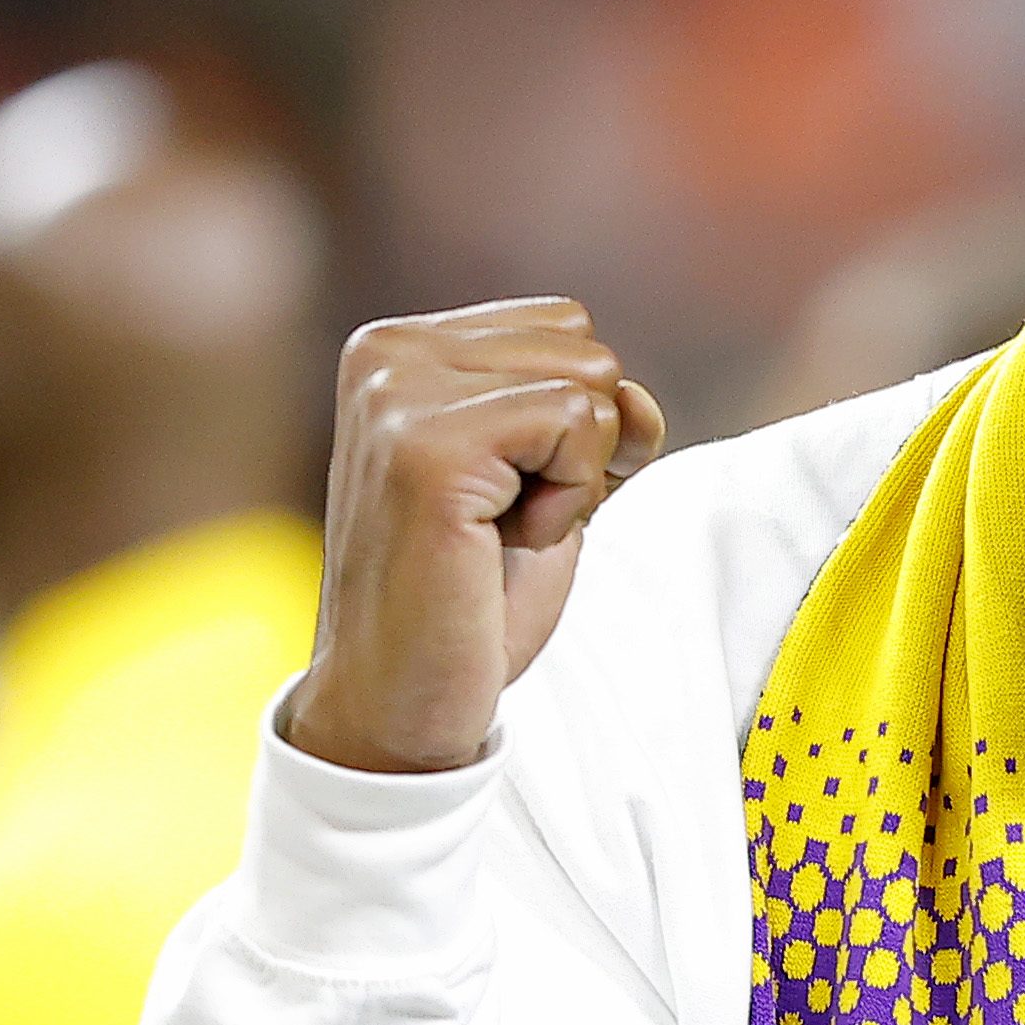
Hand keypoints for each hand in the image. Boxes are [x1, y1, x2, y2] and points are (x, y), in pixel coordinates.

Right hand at [284, 299, 665, 774]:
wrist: (400, 697)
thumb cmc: (471, 594)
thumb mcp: (549, 480)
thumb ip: (594, 416)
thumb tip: (637, 396)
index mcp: (401, 345)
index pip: (568, 326)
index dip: (578, 423)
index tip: (510, 491)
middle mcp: (386, 351)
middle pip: (588, 349)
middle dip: (582, 449)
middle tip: (502, 521)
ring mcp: (397, 394)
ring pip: (592, 382)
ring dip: (576, 476)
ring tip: (497, 531)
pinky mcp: (427, 448)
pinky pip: (577, 424)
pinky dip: (569, 500)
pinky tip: (500, 544)